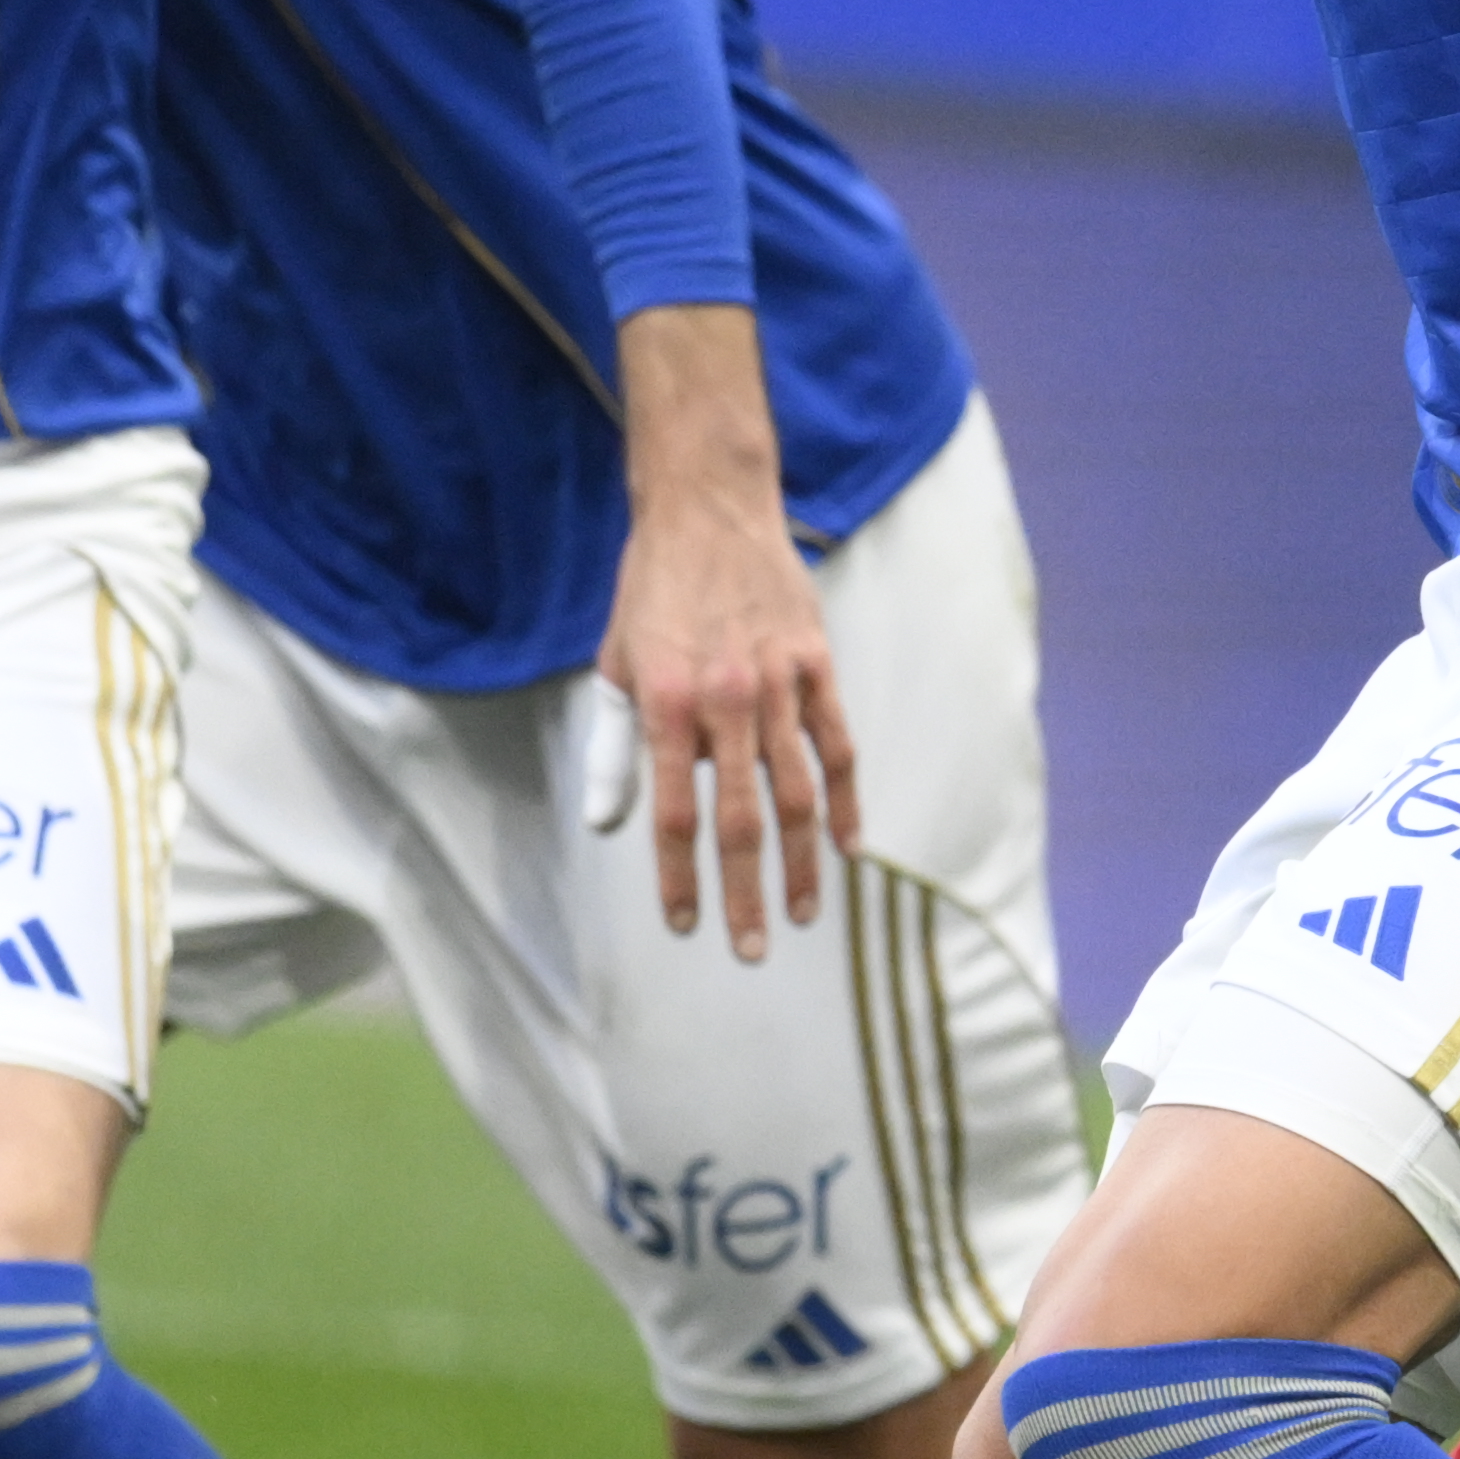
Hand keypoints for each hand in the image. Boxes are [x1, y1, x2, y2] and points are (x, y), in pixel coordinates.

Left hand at [604, 480, 861, 957]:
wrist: (709, 507)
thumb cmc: (653, 592)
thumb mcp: (616, 665)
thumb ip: (617, 749)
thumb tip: (610, 825)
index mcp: (666, 704)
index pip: (673, 814)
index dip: (678, 877)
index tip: (685, 925)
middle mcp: (725, 701)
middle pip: (742, 820)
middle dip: (744, 893)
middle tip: (748, 950)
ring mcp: (779, 684)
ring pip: (798, 793)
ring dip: (800, 863)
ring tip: (800, 915)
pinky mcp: (818, 665)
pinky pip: (838, 746)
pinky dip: (846, 801)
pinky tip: (849, 847)